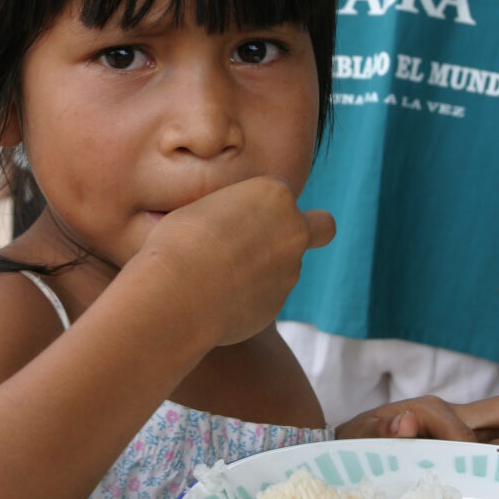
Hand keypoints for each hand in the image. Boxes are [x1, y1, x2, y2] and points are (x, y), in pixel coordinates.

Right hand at [138, 176, 334, 348]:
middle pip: (322, 226)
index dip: (259, 206)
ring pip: (287, 268)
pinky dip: (248, 299)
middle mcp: (292, 230)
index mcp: (274, 195)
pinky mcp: (277, 306)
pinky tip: (216, 300)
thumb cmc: (177, 242)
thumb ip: (230, 215)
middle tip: (281, 240)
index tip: (236, 216)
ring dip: (265, 271)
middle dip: (311, 230)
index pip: (280, 193)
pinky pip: (265, 298)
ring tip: (218, 277)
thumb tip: (228, 228)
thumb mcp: (201, 208)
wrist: (176, 292)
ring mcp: (289, 271)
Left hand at [336, 389, 498, 442]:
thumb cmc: (357, 446)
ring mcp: (467, 440)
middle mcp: (458, 423)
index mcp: (433, 415)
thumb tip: (406, 420)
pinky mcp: (467, 459)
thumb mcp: (361, 437)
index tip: (459, 458)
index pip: (460, 429)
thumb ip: (381, 430)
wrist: (349, 455)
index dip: (460, 443)